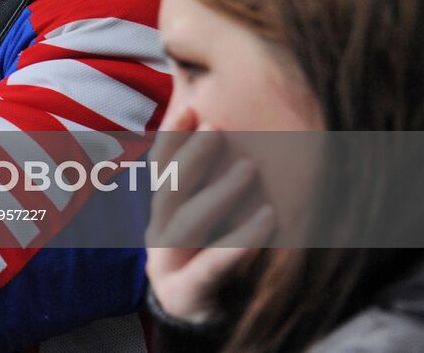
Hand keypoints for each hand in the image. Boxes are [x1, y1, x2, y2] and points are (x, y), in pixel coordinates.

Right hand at [146, 109, 274, 323]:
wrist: (198, 318)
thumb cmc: (208, 255)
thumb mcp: (204, 216)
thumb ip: (209, 179)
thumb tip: (223, 121)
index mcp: (162, 210)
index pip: (160, 165)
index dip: (172, 135)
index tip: (191, 104)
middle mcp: (157, 232)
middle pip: (168, 189)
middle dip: (191, 156)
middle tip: (218, 128)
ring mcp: (167, 263)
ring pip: (186, 224)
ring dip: (217, 193)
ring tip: (250, 169)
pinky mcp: (185, 293)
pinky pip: (209, 267)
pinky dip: (236, 243)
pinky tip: (265, 223)